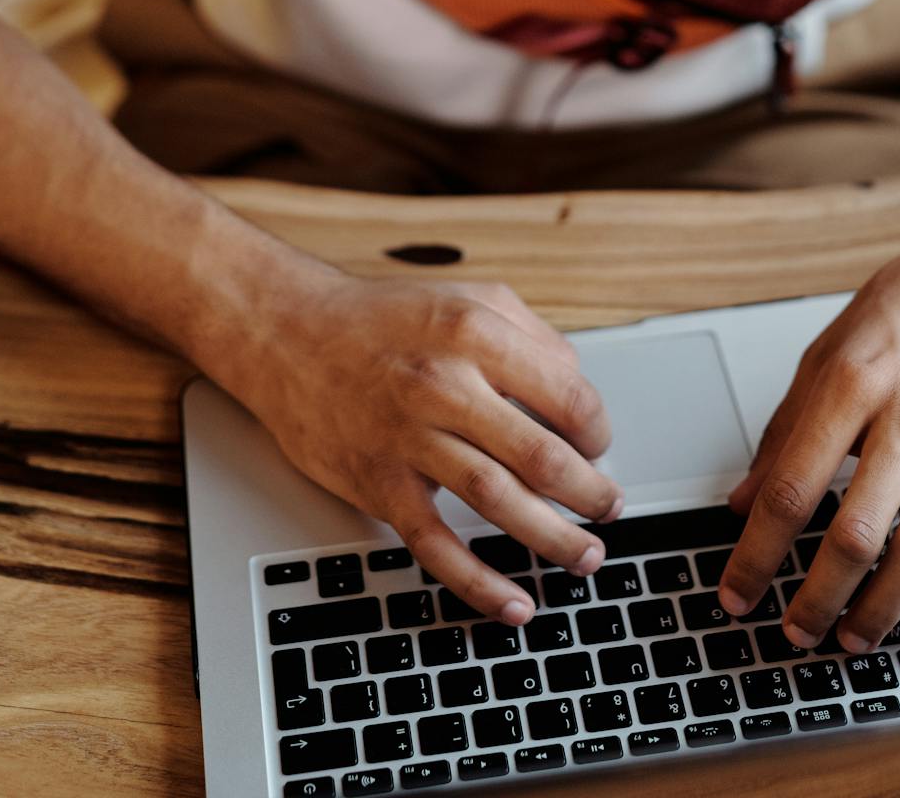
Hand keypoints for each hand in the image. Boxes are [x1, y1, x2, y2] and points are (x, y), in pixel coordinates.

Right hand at [241, 268, 621, 623]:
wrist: (289, 334)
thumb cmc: (384, 318)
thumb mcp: (469, 297)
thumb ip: (531, 336)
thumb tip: (579, 389)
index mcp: (476, 332)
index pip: (568, 396)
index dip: (598, 430)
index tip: (599, 447)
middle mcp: (445, 385)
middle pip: (542, 456)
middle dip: (590, 494)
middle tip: (610, 509)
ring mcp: (409, 438)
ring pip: (499, 502)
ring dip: (553, 538)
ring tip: (584, 556)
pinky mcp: (378, 481)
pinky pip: (435, 544)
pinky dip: (477, 582)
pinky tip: (513, 603)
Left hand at [716, 175, 899, 651]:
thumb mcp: (830, 345)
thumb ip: (785, 425)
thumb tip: (743, 500)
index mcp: (851, 380)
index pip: (790, 487)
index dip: (756, 554)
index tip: (735, 593)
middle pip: (853, 535)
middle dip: (814, 599)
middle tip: (792, 631)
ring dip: (879, 611)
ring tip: (850, 637)